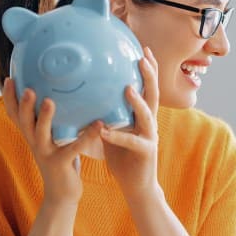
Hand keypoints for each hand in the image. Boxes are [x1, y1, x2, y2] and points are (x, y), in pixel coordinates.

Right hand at [2, 77, 100, 206]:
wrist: (61, 195)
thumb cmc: (60, 161)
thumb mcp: (51, 140)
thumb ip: (51, 122)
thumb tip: (59, 94)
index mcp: (31, 135)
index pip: (14, 115)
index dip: (9, 98)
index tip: (9, 79)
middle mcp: (35, 143)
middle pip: (24, 121)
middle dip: (24, 105)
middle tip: (27, 88)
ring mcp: (46, 154)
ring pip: (41, 134)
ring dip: (45, 117)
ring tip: (49, 101)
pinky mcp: (62, 163)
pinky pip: (74, 148)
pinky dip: (87, 135)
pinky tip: (98, 124)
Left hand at [99, 47, 160, 202]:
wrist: (136, 186)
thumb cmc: (122, 157)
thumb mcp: (111, 130)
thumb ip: (103, 113)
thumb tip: (82, 96)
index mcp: (142, 116)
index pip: (147, 87)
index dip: (147, 69)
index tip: (143, 49)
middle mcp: (149, 123)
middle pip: (153, 94)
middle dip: (149, 76)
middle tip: (142, 57)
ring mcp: (150, 138)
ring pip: (147, 116)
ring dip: (137, 101)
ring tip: (127, 88)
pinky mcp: (146, 153)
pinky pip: (132, 142)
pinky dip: (117, 136)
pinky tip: (104, 131)